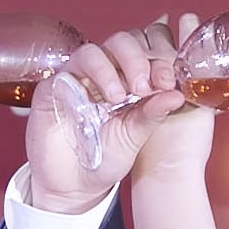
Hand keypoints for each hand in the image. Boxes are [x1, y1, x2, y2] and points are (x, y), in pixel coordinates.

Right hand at [17, 17, 191, 214]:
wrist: (74, 186)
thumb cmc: (106, 158)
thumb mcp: (134, 137)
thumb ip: (152, 114)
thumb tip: (177, 95)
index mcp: (129, 80)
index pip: (145, 53)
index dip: (158, 61)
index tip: (168, 82)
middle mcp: (103, 74)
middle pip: (120, 42)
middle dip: (136, 59)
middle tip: (143, 86)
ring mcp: (77, 78)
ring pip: (92, 52)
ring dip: (108, 69)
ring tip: (118, 96)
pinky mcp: (52, 88)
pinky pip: (65, 71)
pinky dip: (81, 80)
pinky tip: (94, 100)